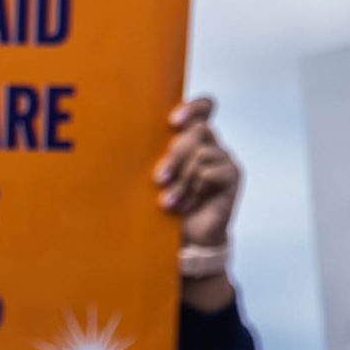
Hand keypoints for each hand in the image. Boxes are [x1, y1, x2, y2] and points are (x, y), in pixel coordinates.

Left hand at [155, 96, 239, 310]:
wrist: (181, 241)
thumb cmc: (160, 205)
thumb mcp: (149, 179)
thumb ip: (146, 157)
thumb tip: (118, 141)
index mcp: (189, 137)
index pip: (203, 107)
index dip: (193, 108)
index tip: (172, 122)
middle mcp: (209, 143)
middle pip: (198, 130)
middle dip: (175, 154)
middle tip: (158, 179)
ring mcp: (222, 159)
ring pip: (203, 152)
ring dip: (182, 179)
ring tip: (166, 203)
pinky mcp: (231, 176)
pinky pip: (213, 172)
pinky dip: (194, 189)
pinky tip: (184, 206)